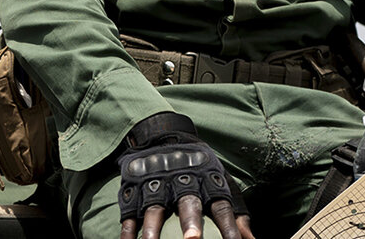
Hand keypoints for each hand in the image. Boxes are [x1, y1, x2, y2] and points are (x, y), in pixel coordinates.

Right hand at [117, 112, 253, 238]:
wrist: (164, 135)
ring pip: (154, 207)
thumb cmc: (200, 170)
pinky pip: (129, 213)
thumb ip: (237, 213)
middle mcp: (182, 180)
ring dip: (153, 228)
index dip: (229, 225)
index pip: (220, 205)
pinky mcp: (133, 190)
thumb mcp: (221, 183)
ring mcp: (156, 184)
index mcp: (207, 179)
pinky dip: (128, 231)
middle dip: (190, 221)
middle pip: (187, 202)